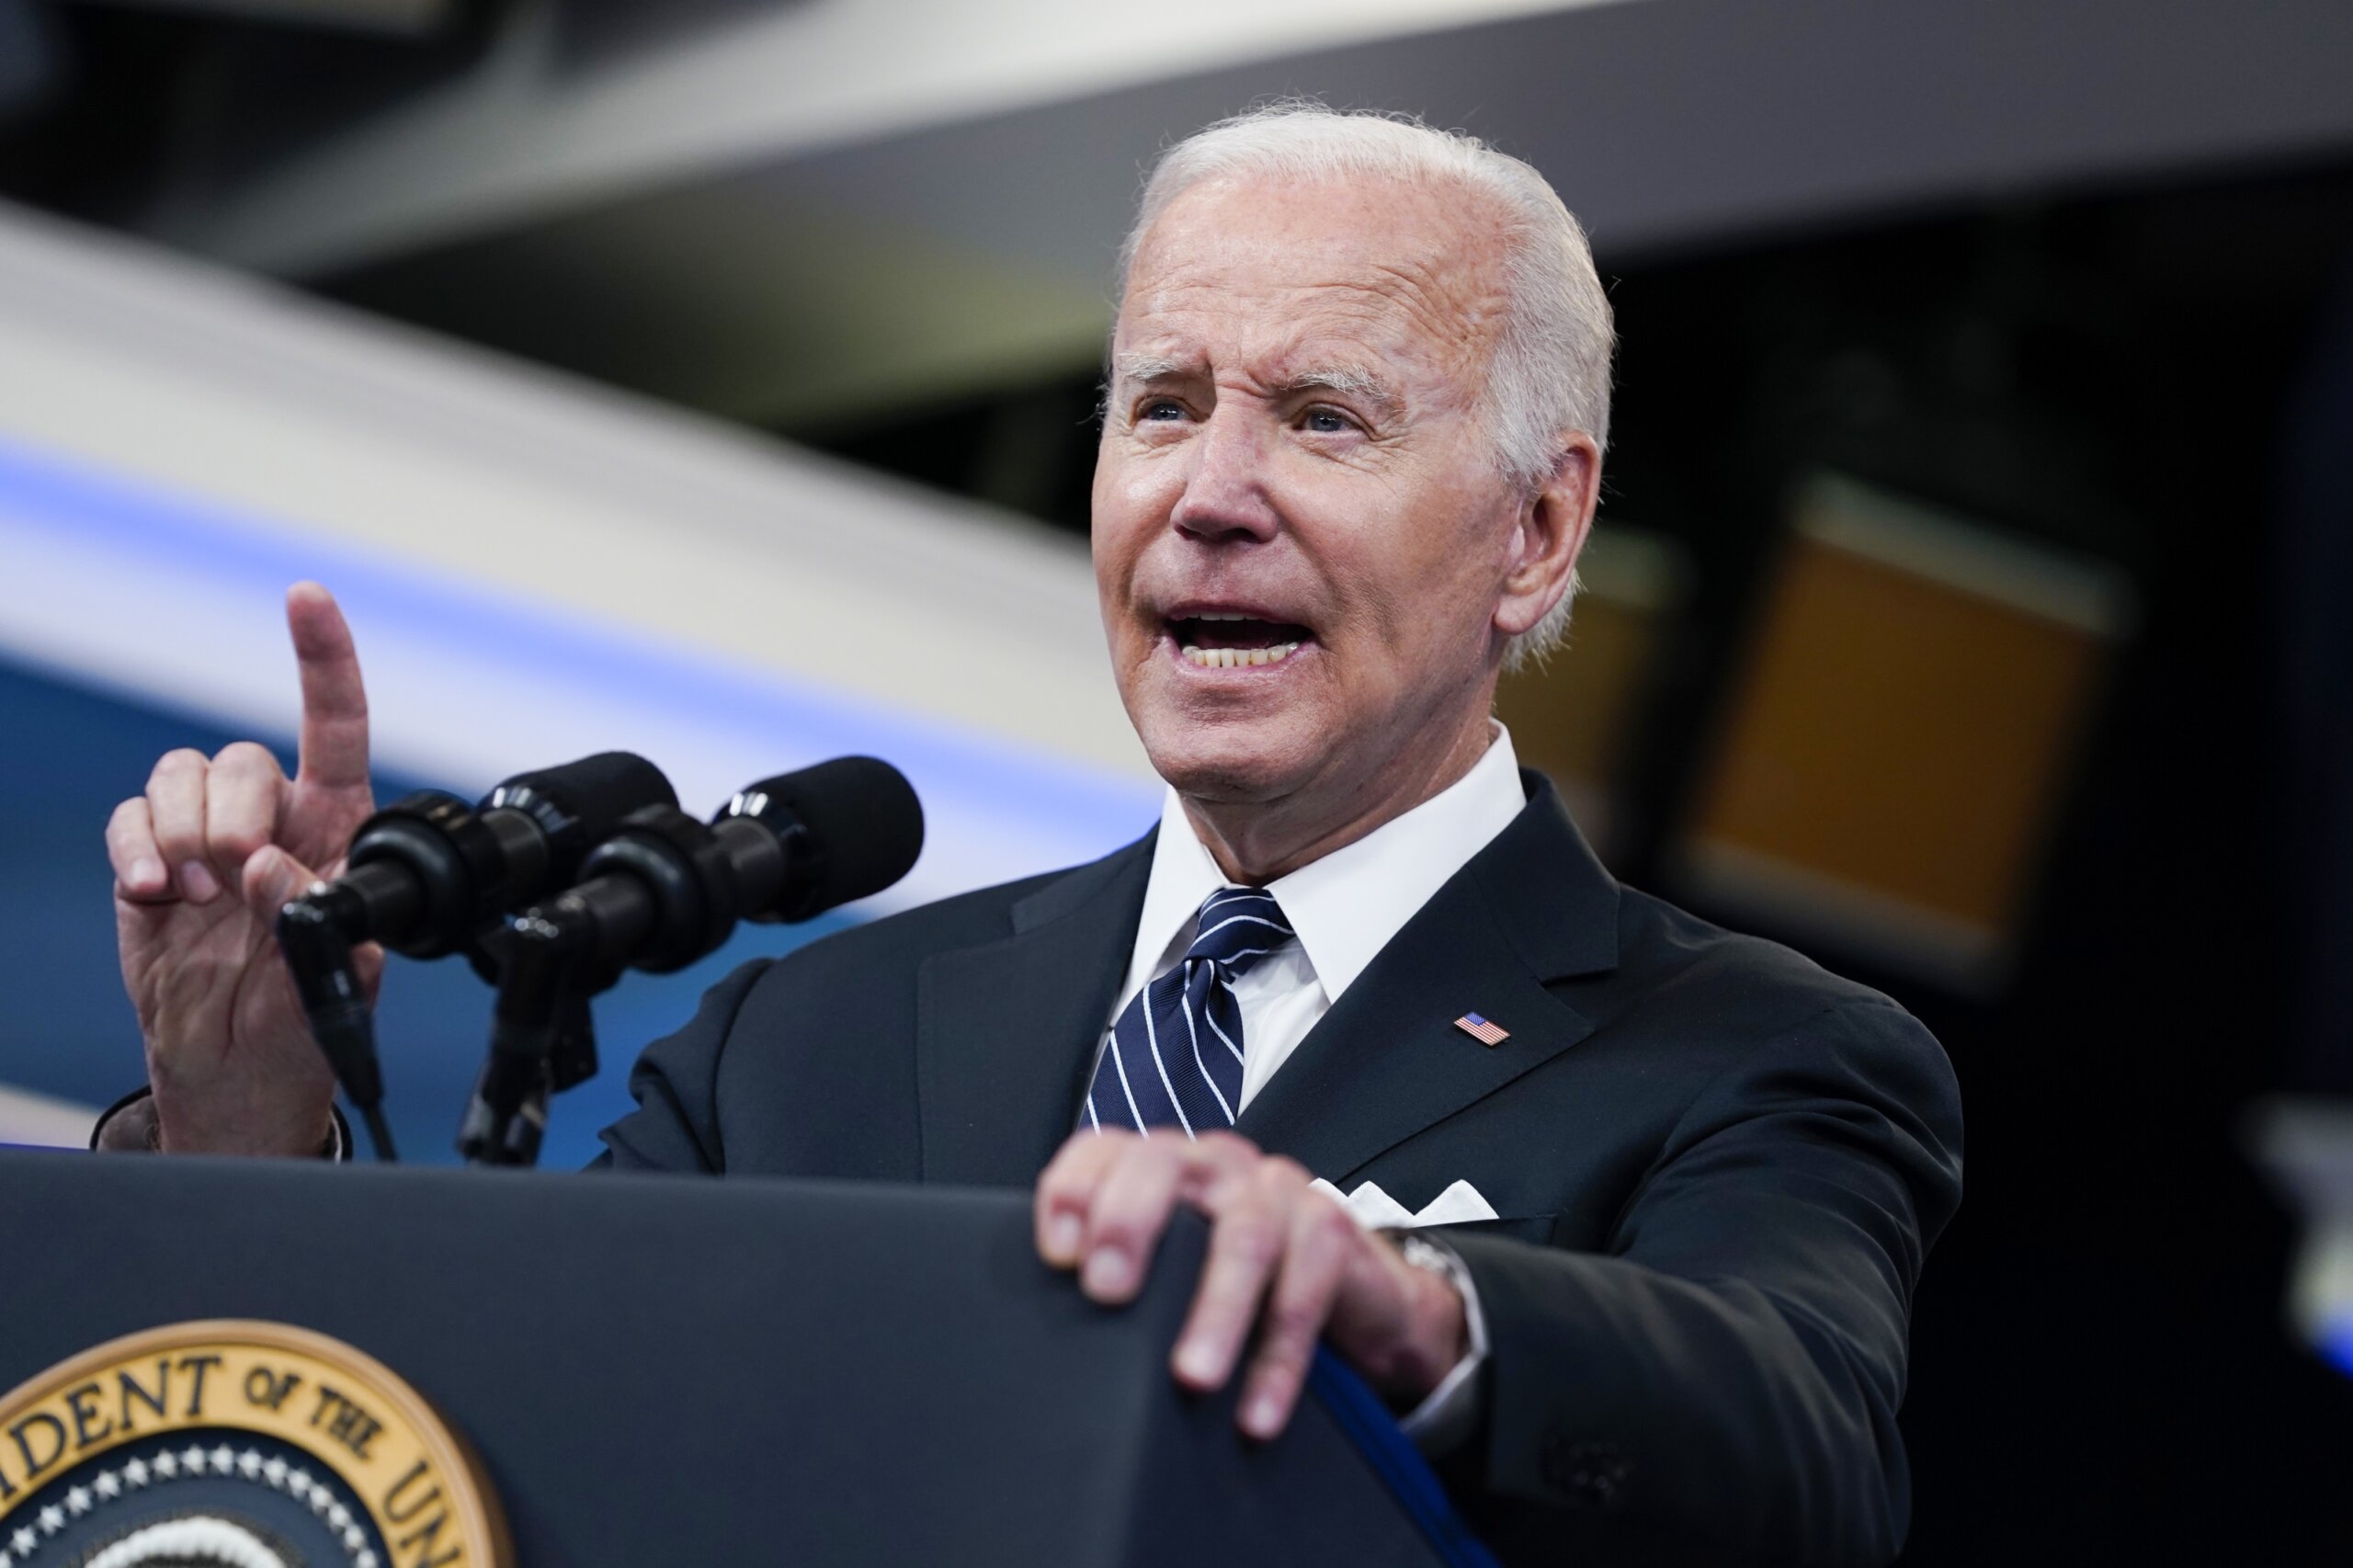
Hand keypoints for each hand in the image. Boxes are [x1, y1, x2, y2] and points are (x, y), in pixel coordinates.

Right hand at [104, 583, 381, 1153]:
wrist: (238, 1062)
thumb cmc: (302, 1014)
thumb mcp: (334, 976)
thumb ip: (310, 918)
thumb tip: (268, 869)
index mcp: (337, 827)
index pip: (337, 728)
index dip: (324, 658)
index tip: (306, 597)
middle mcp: (274, 815)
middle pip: (245, 758)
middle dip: (235, 815)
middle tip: (235, 879)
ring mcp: (206, 833)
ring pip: (184, 775)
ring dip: (184, 834)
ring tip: (197, 896)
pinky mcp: (150, 856)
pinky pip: (131, 816)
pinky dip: (135, 852)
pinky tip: (152, 896)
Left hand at [1034, 1129, 1466, 1439]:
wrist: (1349, 1292)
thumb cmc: (1234, 1280)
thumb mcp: (1170, 1269)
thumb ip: (1121, 1277)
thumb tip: (1047, 1336)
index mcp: (1159, 1167)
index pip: (1103, 1150)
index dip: (1073, 1189)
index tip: (1056, 1254)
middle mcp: (1212, 1165)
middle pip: (1163, 1165)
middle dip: (1129, 1224)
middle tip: (1107, 1293)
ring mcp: (1274, 1188)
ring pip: (1244, 1234)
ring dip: (1216, 1311)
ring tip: (1192, 1376)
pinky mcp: (1329, 1227)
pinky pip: (1305, 1287)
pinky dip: (1279, 1360)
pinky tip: (1255, 1412)